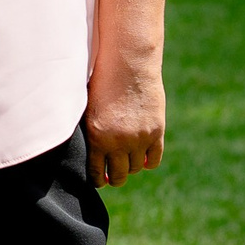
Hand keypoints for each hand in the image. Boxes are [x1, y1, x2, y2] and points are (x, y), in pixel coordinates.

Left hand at [86, 62, 165, 187]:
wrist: (128, 64)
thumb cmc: (101, 80)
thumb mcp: (88, 107)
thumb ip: (92, 131)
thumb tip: (91, 153)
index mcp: (96, 136)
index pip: (96, 172)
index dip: (98, 180)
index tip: (99, 180)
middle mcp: (118, 141)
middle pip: (119, 175)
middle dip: (115, 178)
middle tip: (114, 176)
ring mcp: (139, 138)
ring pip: (136, 168)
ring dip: (131, 167)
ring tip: (128, 162)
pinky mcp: (155, 131)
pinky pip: (153, 158)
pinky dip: (148, 161)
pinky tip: (143, 158)